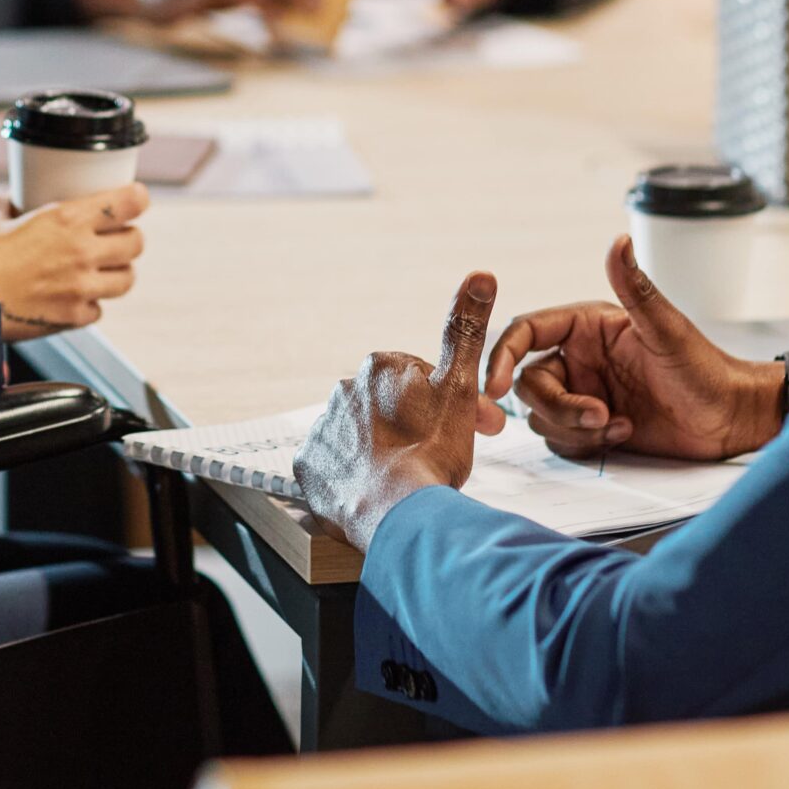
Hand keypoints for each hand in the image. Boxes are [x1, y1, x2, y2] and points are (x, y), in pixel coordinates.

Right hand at [0, 183, 149, 340]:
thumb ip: (8, 204)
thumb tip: (11, 197)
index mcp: (68, 219)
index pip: (130, 203)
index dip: (137, 199)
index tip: (134, 199)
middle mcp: (82, 252)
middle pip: (136, 243)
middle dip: (128, 238)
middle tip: (114, 238)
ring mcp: (81, 288)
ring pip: (127, 279)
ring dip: (118, 272)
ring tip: (102, 270)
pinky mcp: (73, 317)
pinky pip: (98, 309)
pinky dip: (91, 304)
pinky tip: (74, 298)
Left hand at [293, 272, 507, 552]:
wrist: (396, 513)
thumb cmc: (432, 452)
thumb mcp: (458, 386)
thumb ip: (465, 330)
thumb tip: (480, 275)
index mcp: (379, 367)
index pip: (418, 381)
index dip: (447, 405)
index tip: (467, 429)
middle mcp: (343, 390)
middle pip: (390, 408)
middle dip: (416, 427)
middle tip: (439, 458)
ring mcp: (323, 429)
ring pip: (362, 435)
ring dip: (384, 449)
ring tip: (408, 477)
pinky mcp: (308, 465)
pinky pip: (334, 464)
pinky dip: (354, 474)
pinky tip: (376, 488)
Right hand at [482, 235, 784, 461]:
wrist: (730, 420)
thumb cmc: (706, 370)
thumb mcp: (667, 331)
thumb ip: (636, 289)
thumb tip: (618, 240)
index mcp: (587, 327)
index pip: (525, 332)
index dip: (502, 356)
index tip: (494, 386)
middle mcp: (579, 358)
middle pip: (528, 383)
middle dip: (557, 406)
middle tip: (600, 416)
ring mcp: (584, 393)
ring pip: (541, 415)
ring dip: (573, 428)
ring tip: (619, 425)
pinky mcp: (593, 427)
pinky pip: (561, 439)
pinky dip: (584, 444)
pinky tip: (623, 434)